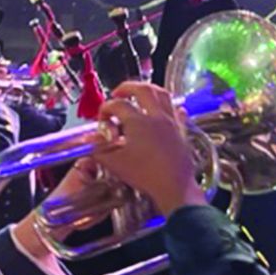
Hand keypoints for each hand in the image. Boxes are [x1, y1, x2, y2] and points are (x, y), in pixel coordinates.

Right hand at [93, 83, 204, 216]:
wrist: (174, 186)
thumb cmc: (146, 176)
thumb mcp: (114, 163)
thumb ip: (99, 148)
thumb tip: (93, 139)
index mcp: (138, 122)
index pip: (117, 105)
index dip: (105, 109)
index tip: (102, 119)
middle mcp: (157, 117)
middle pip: (143, 89)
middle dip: (127, 87)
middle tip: (118, 93)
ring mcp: (172, 122)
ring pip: (163, 94)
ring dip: (149, 90)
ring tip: (139, 95)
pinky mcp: (182, 130)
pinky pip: (177, 110)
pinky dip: (169, 105)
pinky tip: (165, 110)